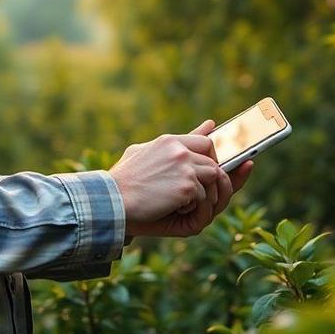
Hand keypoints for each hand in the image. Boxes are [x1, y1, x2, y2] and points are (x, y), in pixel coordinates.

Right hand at [110, 120, 252, 238]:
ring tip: (180, 205)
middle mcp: (179, 150)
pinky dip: (193, 210)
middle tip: (198, 197)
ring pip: (214, 180)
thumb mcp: (145, 154)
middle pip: (214, 163)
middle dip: (212, 181)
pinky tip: (172, 209)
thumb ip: (178, 142)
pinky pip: (205, 199)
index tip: (224, 163)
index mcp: (168, 142)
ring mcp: (185, 166)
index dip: (214, 156)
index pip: (204, 142)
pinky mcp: (187, 185)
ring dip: (203, 197)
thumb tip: (212, 124)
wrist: (110, 200)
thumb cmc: (124, 181)